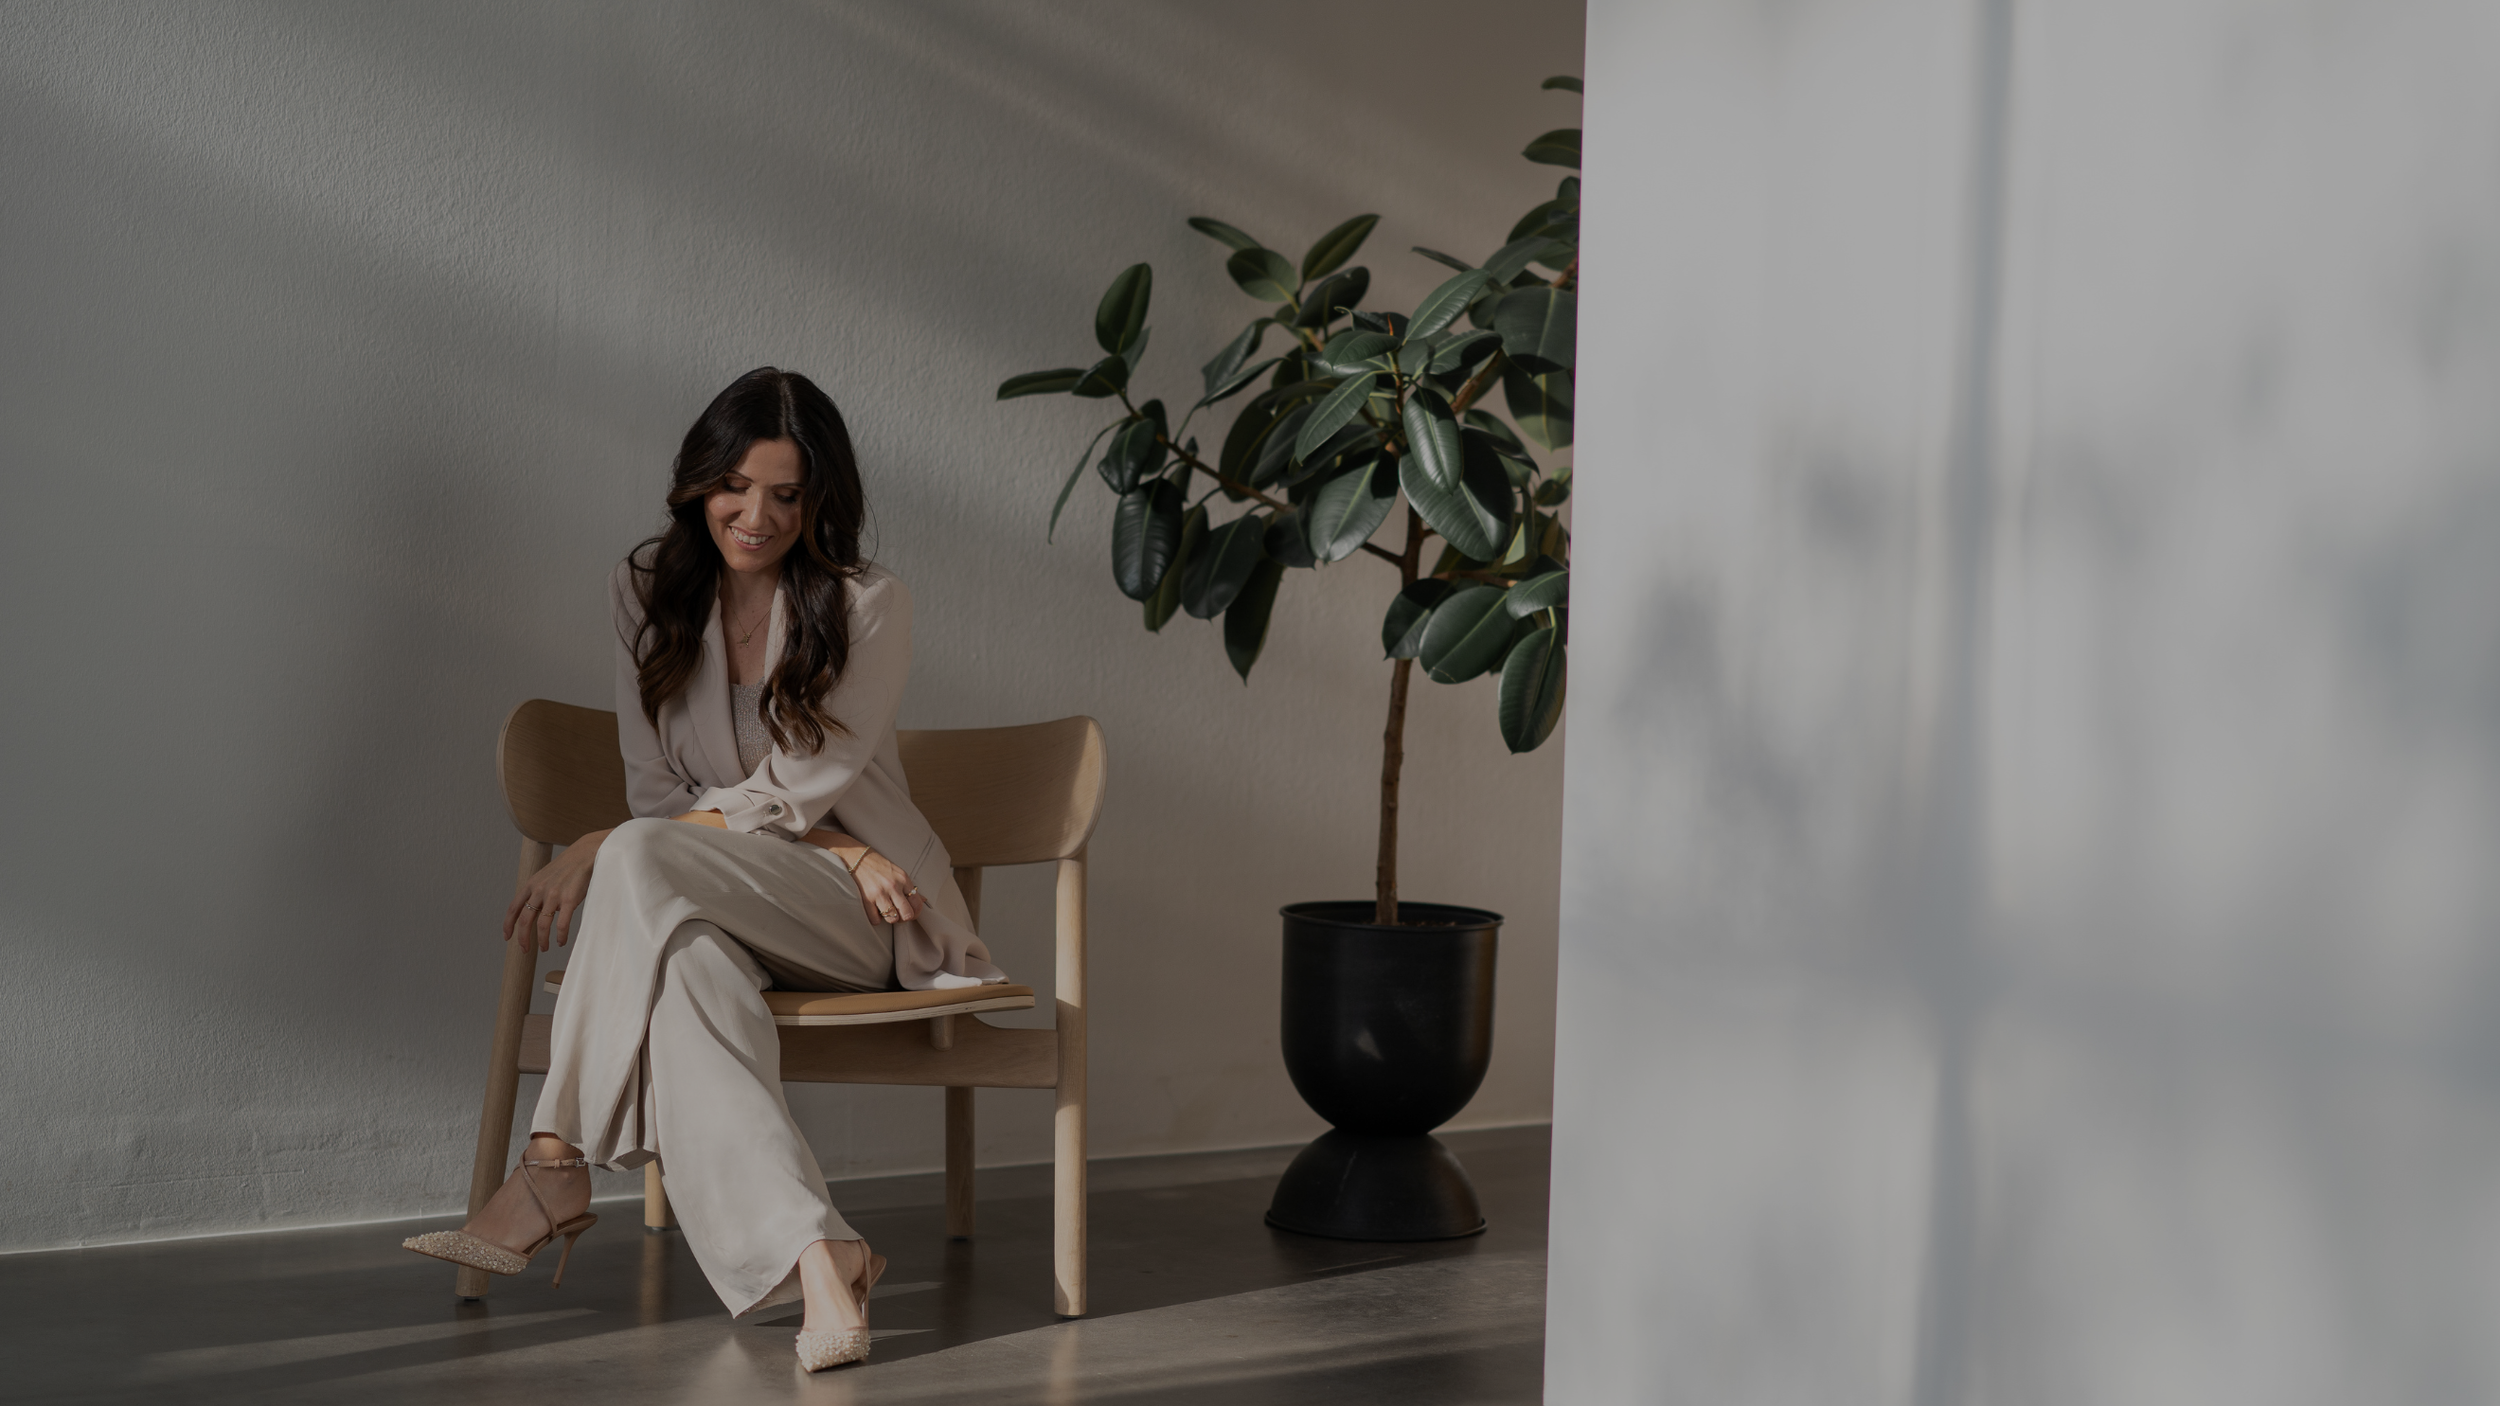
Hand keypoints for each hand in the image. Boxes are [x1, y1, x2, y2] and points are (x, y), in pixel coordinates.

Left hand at [505, 829, 608, 950]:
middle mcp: (539, 890)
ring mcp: (554, 895)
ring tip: (545, 948)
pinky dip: (560, 936)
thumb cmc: (568, 866)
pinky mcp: (570, 899)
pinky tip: (561, 941)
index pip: (513, 908)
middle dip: (523, 938)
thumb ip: (538, 891)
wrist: (586, 853)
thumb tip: (537, 911)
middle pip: (525, 920)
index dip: (508, 924)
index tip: (507, 937)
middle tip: (525, 950)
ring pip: (542, 925)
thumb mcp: (546, 876)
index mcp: (531, 884)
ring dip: (542, 940)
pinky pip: (562, 924)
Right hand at [850, 849, 923, 928]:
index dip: (916, 912)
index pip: (917, 902)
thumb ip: (909, 887)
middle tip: (900, 915)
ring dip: (890, 918)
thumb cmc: (879, 865)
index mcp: (903, 879)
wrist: (858, 857)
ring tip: (887, 911)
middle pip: (907, 914)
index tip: (912, 912)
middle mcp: (893, 886)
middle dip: (904, 918)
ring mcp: (879, 893)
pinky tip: (876, 911)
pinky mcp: (866, 899)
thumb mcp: (898, 872)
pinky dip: (876, 918)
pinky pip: (876, 920)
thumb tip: (923, 900)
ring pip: (892, 918)